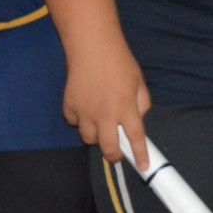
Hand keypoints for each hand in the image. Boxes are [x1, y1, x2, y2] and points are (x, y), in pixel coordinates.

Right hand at [63, 46, 151, 167]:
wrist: (91, 45)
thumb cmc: (119, 60)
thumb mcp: (139, 80)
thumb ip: (142, 103)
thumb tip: (138, 120)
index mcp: (126, 107)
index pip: (136, 138)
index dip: (140, 155)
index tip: (143, 167)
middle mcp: (105, 114)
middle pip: (108, 148)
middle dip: (114, 155)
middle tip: (116, 153)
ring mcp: (85, 112)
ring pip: (89, 139)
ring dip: (96, 136)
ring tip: (100, 122)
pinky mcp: (69, 107)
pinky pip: (74, 123)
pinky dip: (80, 120)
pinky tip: (85, 107)